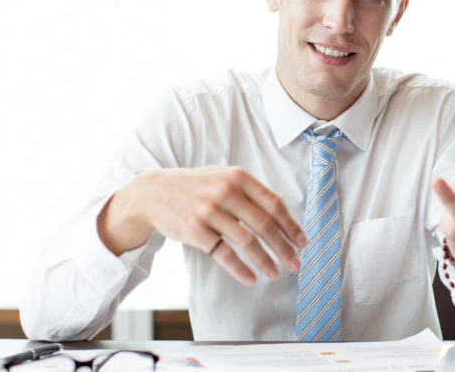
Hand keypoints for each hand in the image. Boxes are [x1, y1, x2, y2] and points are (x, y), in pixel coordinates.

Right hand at [97, 166, 306, 284]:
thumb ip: (250, 191)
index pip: (274, 204)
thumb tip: (282, 216)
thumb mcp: (223, 177)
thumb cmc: (196, 187)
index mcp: (238, 177)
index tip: (302, 242)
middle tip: (295, 262)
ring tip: (275, 273)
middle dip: (284, 247)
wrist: (153, 192)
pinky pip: (224, 254)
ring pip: (247, 242)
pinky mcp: (195, 231)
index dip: (291, 226)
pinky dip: (240, 269)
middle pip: (264, 225)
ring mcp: (209, 211)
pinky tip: (251, 278)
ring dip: (266, 261)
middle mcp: (225, 192)